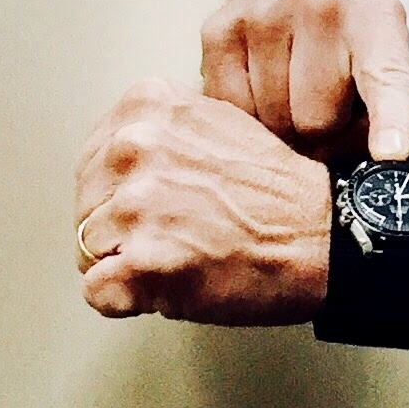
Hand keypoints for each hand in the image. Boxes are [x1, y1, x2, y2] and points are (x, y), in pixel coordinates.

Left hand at [75, 80, 334, 322]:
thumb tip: (117, 155)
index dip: (119, 191)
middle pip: (84, 204)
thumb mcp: (215, 125)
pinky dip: (126, 299)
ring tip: (178, 257)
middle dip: (117, 229)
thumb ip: (162, 132)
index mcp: (148, 107)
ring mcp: (135, 206)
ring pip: (88, 249)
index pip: (93, 158)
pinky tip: (167, 286)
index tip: (153, 204)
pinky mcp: (142, 262)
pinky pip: (98, 291)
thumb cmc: (278, 194)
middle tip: (172, 235)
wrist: (324, 237)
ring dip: (125, 263)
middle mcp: (135, 148)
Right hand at [199, 0, 408, 163]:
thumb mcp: (389, 62)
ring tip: (292, 88)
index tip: (390, 152)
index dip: (390, 120)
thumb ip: (394, 110)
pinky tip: (261, 84)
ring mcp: (262, 12)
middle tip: (322, 100)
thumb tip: (376, 156)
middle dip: (320, 129)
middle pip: (316, 121)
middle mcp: (318, 2)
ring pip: (272, 119)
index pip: (385, 77)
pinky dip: (248, 112)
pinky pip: (232, 109)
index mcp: (375, 17)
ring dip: (283, 122)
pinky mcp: (218, 29)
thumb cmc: (346, 38)